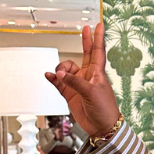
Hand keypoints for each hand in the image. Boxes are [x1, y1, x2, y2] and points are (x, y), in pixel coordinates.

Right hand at [44, 23, 119, 137]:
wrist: (102, 127)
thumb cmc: (104, 109)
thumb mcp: (91, 92)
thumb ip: (74, 81)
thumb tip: (58, 73)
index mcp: (97, 73)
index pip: (97, 51)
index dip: (98, 38)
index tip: (99, 25)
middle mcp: (87, 76)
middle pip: (84, 54)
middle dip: (84, 41)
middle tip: (84, 29)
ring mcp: (77, 84)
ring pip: (65, 69)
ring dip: (60, 70)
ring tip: (59, 76)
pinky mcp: (69, 94)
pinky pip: (58, 82)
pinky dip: (53, 78)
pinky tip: (48, 75)